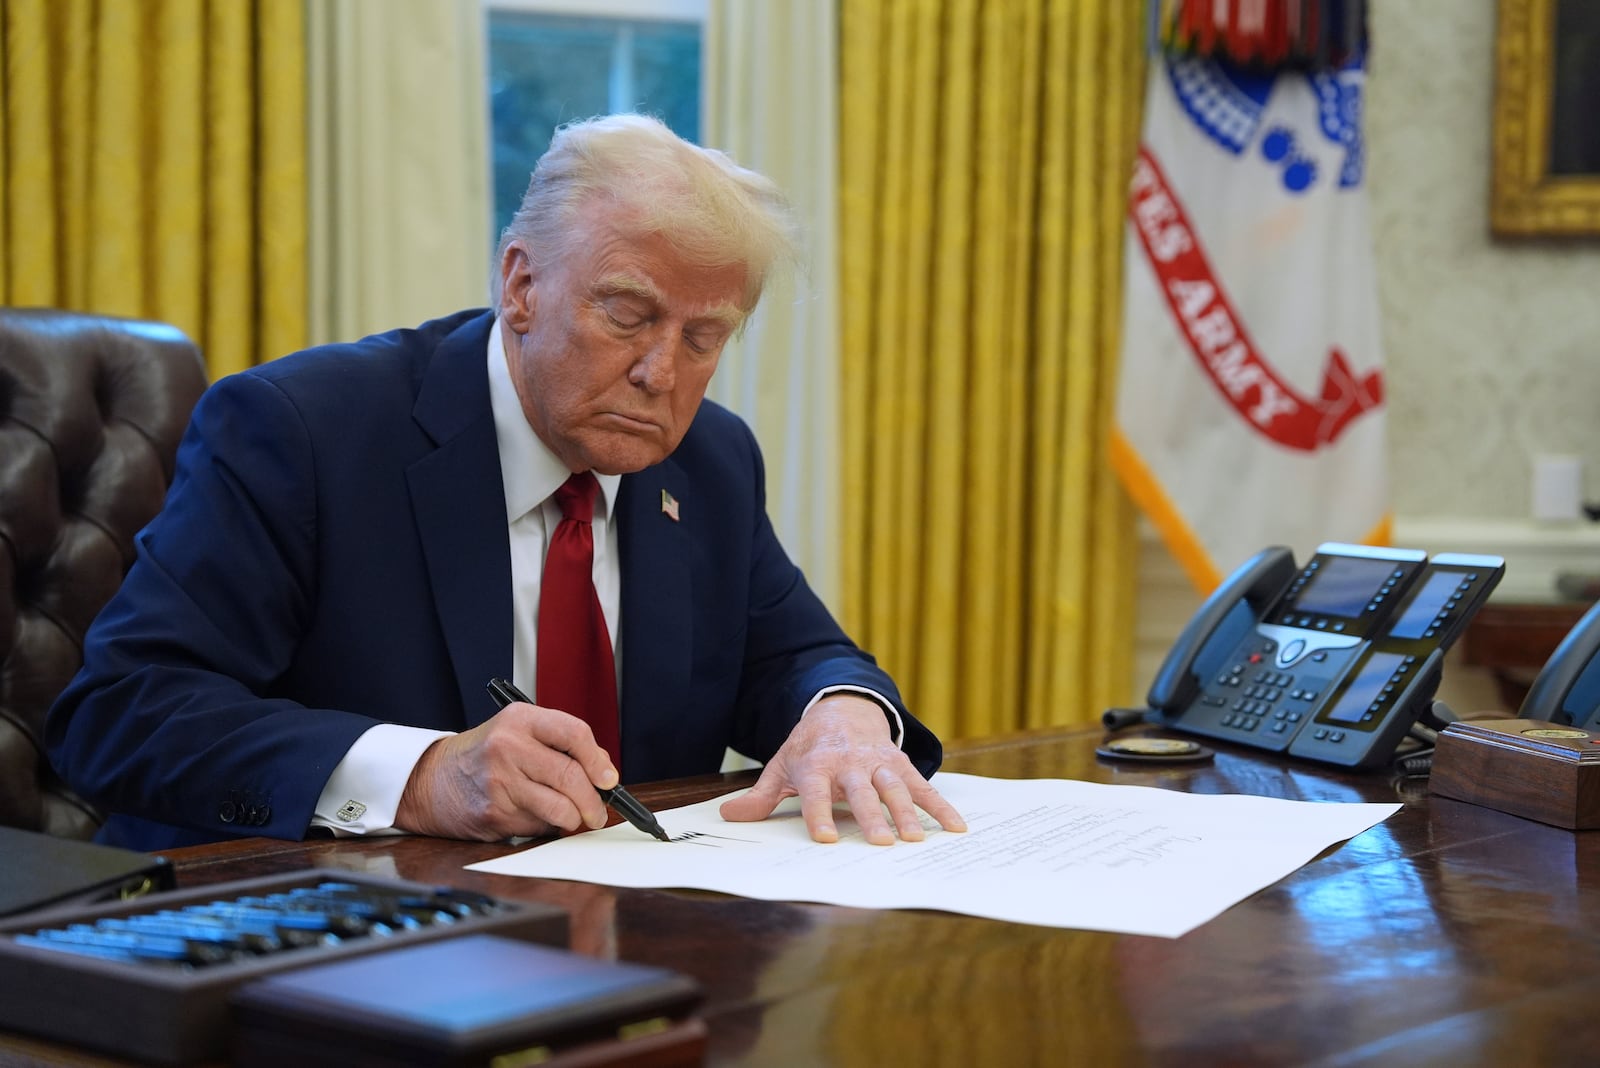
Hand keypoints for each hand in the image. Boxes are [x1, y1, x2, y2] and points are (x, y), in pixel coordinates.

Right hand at [393, 700, 614, 839]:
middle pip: (570, 776)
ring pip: (559, 807)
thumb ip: (560, 745)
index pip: (574, 733)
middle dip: (593, 801)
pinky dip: (545, 827)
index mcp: (520, 719)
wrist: (431, 780)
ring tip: (572, 818)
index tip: (609, 779)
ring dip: (573, 819)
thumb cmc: (485, 756)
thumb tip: (604, 772)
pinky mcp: (493, 813)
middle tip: (598, 812)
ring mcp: (499, 781)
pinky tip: (533, 817)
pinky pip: (537, 826)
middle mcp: (508, 746)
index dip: (598, 760)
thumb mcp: (518, 733)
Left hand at [719, 695, 966, 844]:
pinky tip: (955, 827)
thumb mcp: (782, 766)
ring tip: (914, 839)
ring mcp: (878, 761)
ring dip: (905, 813)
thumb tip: (729, 816)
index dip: (820, 815)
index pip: (816, 793)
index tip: (828, 838)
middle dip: (871, 815)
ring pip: (894, 787)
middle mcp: (849, 763)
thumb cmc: (809, 746)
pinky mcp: (900, 762)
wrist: (842, 707)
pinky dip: (939, 805)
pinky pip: (922, 785)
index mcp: (817, 765)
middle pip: (861, 791)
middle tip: (880, 842)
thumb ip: (761, 796)